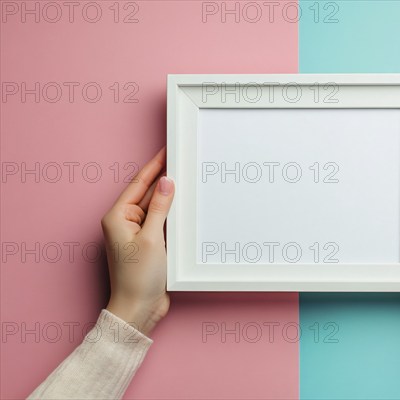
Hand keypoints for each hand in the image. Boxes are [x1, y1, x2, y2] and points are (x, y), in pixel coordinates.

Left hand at [101, 147, 174, 336]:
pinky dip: (173, 214)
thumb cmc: (137, 278)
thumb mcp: (152, 239)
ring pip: (157, 207)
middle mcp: (125, 222)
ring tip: (187, 178)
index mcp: (118, 217)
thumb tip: (166, 182)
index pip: (138, 183)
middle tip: (182, 160)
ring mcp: (137, 233)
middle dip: (164, 179)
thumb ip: (159, 208)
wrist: (139, 309)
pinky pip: (162, 222)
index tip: (166, 150)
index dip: (154, 165)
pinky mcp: (149, 244)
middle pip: (147, 193)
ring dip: (170, 197)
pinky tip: (185, 206)